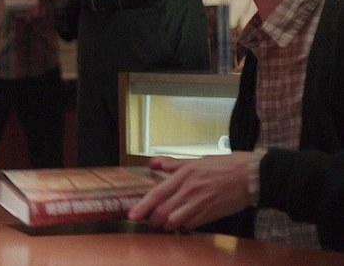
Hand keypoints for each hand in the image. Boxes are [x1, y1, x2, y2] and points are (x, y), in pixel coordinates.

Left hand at [128, 153, 253, 230]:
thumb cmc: (226, 166)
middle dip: (153, 220)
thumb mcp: (197, 160)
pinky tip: (182, 224)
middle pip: (163, 211)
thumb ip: (174, 164)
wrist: (253, 175)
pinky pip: (191, 225)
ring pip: (175, 221)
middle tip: (150, 222)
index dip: (143, 206)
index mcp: (184, 174)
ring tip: (165, 224)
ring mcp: (200, 203)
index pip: (157, 193)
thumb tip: (155, 163)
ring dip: (167, 225)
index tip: (132, 215)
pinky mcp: (211, 213)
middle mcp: (190, 189)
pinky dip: (183, 227)